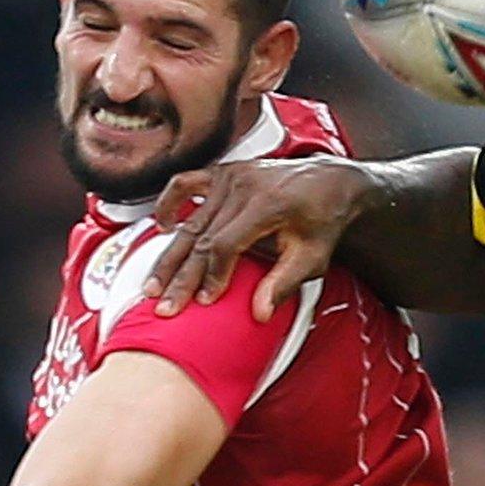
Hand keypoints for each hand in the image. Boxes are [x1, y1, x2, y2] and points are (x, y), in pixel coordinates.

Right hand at [143, 156, 373, 321]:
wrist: (331, 182)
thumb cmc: (324, 219)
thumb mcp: (313, 256)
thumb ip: (285, 283)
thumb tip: (260, 313)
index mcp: (267, 204)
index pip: (225, 244)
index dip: (213, 276)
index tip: (205, 301)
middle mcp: (244, 186)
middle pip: (201, 236)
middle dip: (181, 276)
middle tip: (165, 305)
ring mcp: (231, 176)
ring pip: (190, 221)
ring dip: (169, 255)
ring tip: (153, 283)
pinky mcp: (223, 173)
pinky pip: (186, 184)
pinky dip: (170, 204)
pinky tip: (163, 227)